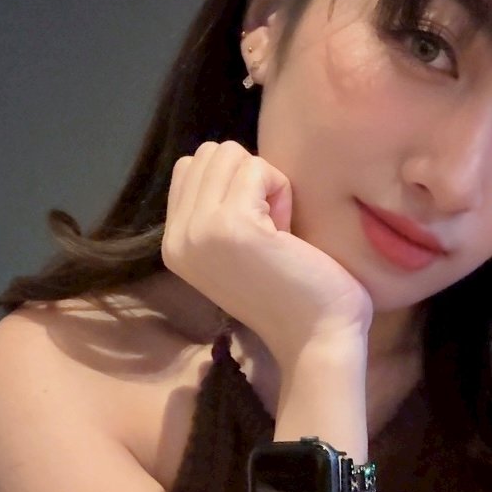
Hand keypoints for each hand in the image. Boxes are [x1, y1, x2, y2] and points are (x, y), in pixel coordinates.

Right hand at [161, 141, 372, 367]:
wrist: (318, 337)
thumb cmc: (293, 292)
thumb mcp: (235, 247)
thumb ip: (216, 209)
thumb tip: (228, 159)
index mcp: (174, 243)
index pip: (190, 167)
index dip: (234, 183)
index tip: (257, 228)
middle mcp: (176, 237)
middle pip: (210, 154)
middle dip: (249, 179)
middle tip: (270, 229)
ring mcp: (199, 231)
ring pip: (230, 155)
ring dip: (265, 183)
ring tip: (277, 231)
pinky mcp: (231, 226)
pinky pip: (257, 168)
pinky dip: (281, 190)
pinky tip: (287, 232)